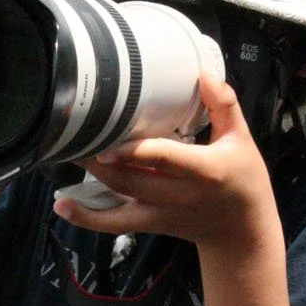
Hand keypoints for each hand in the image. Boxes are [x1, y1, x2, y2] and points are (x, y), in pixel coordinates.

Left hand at [52, 71, 278, 254]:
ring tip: (65, 151)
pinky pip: (114, 225)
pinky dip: (86, 219)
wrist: (241, 232)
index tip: (107, 137)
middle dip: (98, 159)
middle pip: (130, 178)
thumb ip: (223, 106)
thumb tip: (202, 73)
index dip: (133, 150)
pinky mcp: (150, 224)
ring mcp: (161, 213)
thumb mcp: (242, 139)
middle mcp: (179, 195)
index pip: (163, 158)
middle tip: (73, 131)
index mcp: (204, 171)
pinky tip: (61, 207)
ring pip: (117, 200)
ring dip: (87, 179)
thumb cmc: (243, 178)